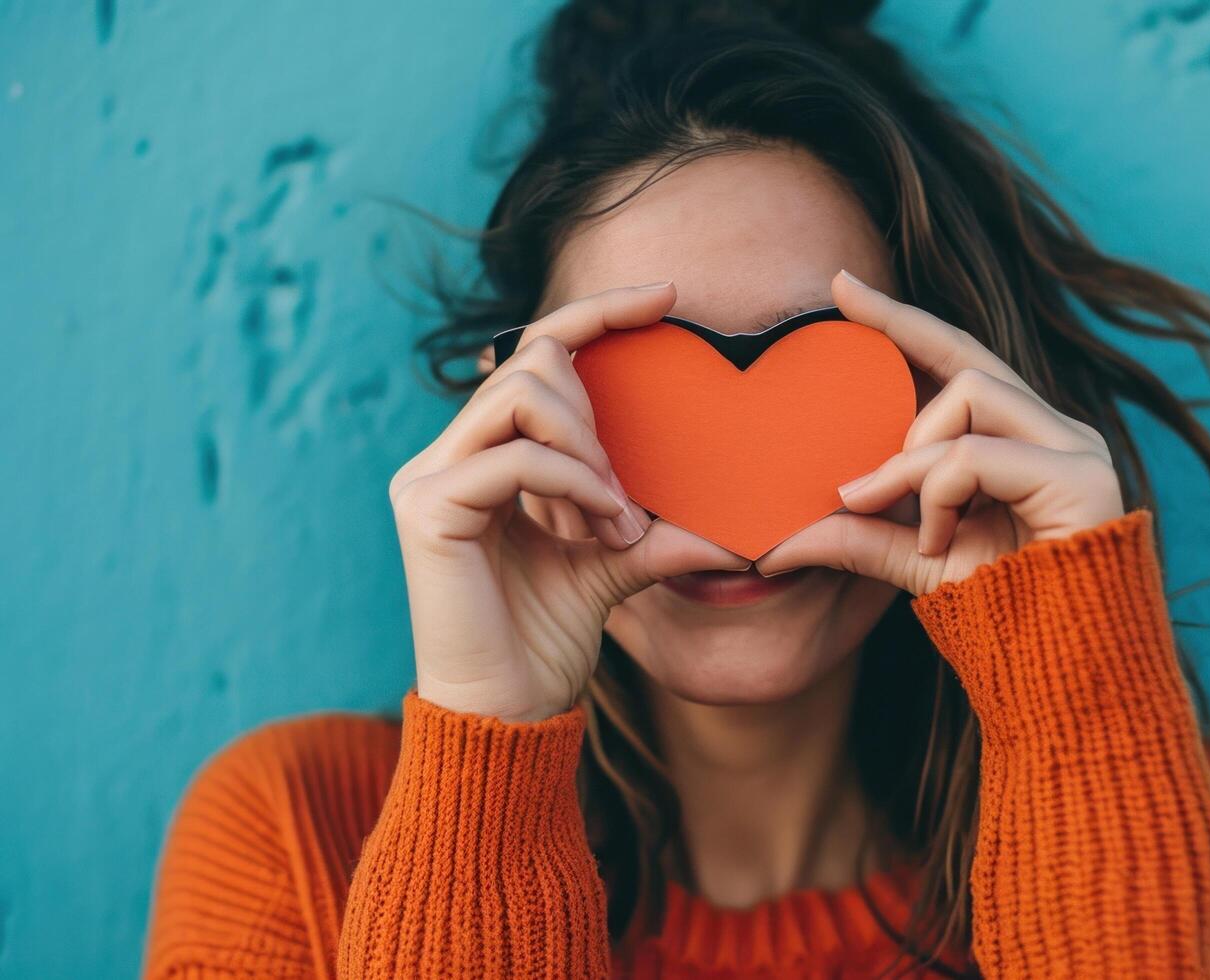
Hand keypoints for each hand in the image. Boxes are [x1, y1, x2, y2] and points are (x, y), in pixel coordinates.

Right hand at [389, 282, 748, 721]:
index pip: (538, 352)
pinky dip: (573, 482)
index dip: (600, 314)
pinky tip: (601, 525)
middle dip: (596, 410)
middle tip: (624, 492)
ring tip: (614, 514)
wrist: (506, 716)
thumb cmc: (547, 643)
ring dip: (588, 447)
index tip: (669, 300)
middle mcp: (449, 454)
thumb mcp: (614, 567)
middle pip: (531, 359)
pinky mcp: (427, 508)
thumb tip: (735, 522)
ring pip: (519, 394)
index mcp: (485, 455)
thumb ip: (656, 529)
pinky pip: (514, 456)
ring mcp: (430, 476)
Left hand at [756, 270, 1123, 595]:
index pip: (956, 361)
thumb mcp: (912, 562)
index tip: (840, 287)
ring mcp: (1074, 447)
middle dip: (898, 326)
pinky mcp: (1080, 476)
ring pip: (965, 396)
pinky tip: (937, 542)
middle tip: (838, 301)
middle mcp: (1054, 430)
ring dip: (911, 457)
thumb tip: (772, 542)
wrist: (1062, 673)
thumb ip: (856, 537)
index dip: (902, 321)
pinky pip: (974, 456)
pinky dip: (937, 496)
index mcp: (1019, 440)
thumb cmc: (1000, 613)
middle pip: (964, 355)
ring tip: (905, 520)